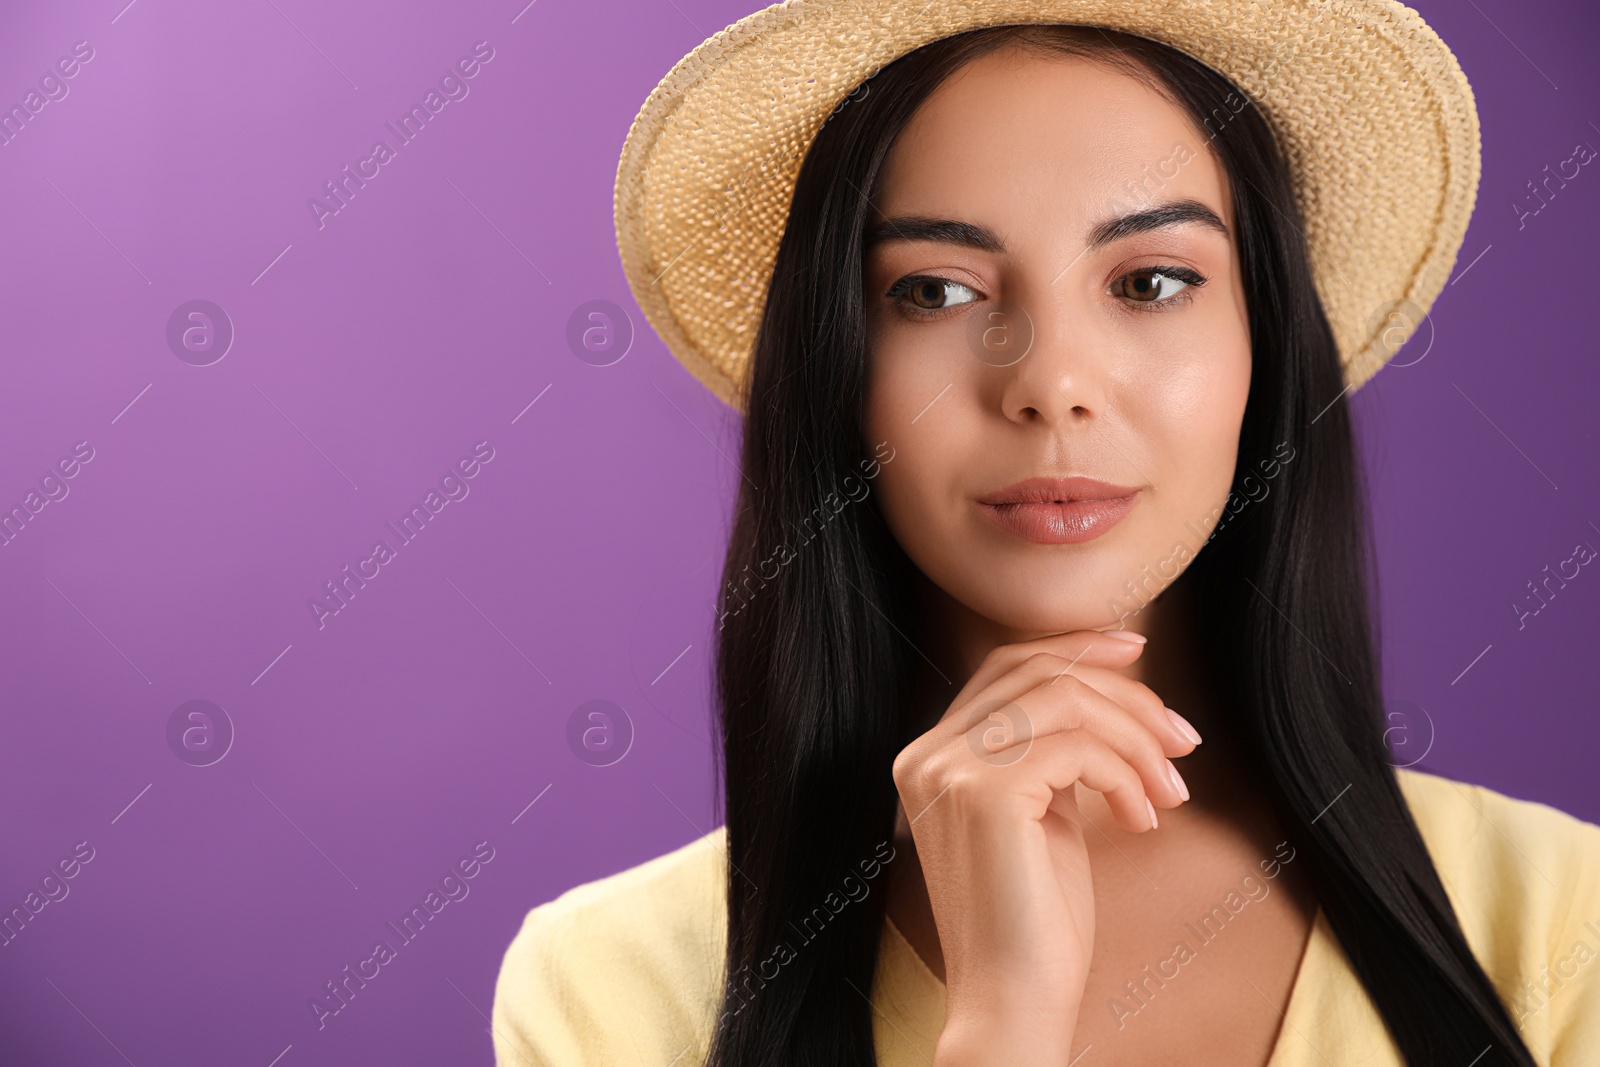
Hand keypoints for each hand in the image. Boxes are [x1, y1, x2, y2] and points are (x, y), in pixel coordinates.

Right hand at [890, 629, 1199, 1064]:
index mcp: (930, 755)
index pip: (1005, 667)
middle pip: (1039, 672)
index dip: (1075, 648)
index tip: (1138, 652)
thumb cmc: (1034, 921)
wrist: (1011, 1002)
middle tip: (1181, 738)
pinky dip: (1125, 774)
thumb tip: (1106, 693)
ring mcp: (948, 769)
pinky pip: (1078, 746)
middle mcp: (926, 753)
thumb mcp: (1040, 814)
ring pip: (1065, 700)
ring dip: (1136, 737)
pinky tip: (1142, 819)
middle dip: (1124, 692)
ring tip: (1170, 789)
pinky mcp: (984, 793)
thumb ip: (1048, 752)